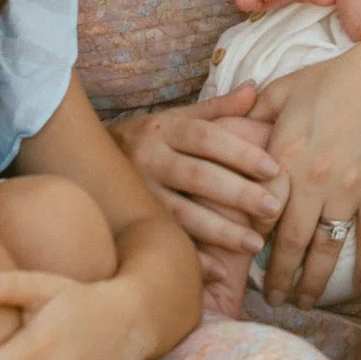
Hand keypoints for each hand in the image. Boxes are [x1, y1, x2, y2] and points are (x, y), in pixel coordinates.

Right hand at [114, 87, 283, 271]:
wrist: (86, 159)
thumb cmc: (150, 138)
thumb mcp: (178, 117)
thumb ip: (217, 109)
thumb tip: (254, 88)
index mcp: (166, 128)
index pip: (208, 137)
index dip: (240, 152)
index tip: (274, 169)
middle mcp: (149, 158)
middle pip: (197, 176)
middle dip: (237, 193)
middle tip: (273, 208)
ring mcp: (137, 192)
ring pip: (180, 213)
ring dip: (220, 231)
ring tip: (254, 245)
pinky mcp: (130, 220)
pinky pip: (164, 240)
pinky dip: (191, 256)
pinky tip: (219, 271)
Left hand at [254, 35, 360, 303]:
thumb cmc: (331, 81)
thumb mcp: (283, 91)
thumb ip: (251, 114)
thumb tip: (224, 125)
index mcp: (285, 157)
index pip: (260, 211)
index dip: (249, 240)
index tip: (241, 260)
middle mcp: (313, 181)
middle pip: (291, 242)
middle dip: (280, 277)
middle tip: (272, 299)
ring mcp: (348, 190)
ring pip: (327, 248)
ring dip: (315, 281)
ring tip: (304, 302)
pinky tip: (359, 286)